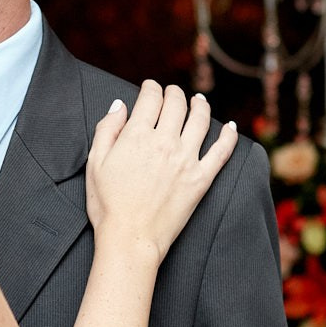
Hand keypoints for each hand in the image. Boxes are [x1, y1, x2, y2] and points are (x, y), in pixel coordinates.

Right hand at [86, 81, 236, 262]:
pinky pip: (221, 152)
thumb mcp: (95, 163)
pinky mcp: (201, 179)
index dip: (150, 88)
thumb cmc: (108, 205)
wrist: (131, 238)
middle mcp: (165, 142)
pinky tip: (230, 127)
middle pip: (176, 104)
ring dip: (200, 105)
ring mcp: (186, 160)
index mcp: (137, 136)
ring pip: (200, 120)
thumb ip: (107, 129)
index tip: (150, 88)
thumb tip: (120, 105)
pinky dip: (228, 136)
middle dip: (173, 93)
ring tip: (198, 101)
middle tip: (172, 93)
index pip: (150, 98)